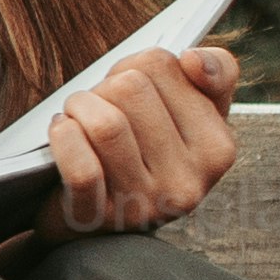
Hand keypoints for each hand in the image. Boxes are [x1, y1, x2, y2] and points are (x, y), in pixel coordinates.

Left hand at [39, 45, 243, 233]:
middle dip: (102, 87)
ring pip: (106, 124)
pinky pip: (81, 167)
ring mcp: (145, 204)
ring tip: (75, 118)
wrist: (95, 220)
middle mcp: (188, 181)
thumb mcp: (188, 114)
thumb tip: (194, 59)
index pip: (161, 65)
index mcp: (217, 148)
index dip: (132, 65)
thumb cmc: (141, 154)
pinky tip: (62, 133)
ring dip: (78, 108)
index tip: (132, 87)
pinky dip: (63, 138)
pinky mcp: (101, 218)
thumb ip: (215, 73)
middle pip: (130, 89)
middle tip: (97, 105)